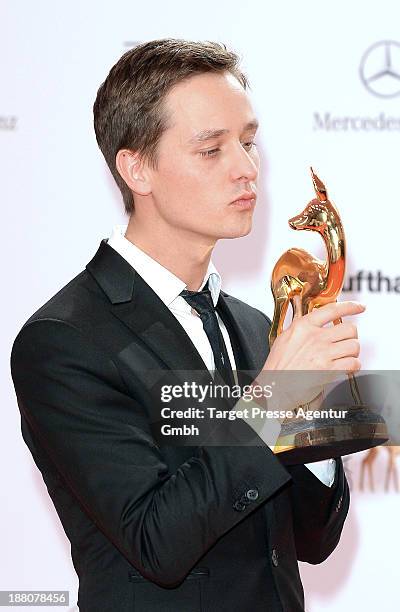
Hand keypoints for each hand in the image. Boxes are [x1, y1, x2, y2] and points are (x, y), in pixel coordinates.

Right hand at [255, 301, 364, 420]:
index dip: (351, 306)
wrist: (275, 387)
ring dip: (352, 352)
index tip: (359, 307)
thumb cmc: (277, 366)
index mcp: (303, 326)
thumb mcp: (284, 338)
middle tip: (345, 342)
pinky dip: (353, 366)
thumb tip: (315, 318)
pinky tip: (345, 368)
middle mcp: (315, 337)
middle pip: (350, 328)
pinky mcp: (329, 370)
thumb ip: (301, 327)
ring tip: (344, 357)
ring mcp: (323, 353)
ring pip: (354, 345)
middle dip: (351, 336)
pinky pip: (353, 363)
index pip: (332, 309)